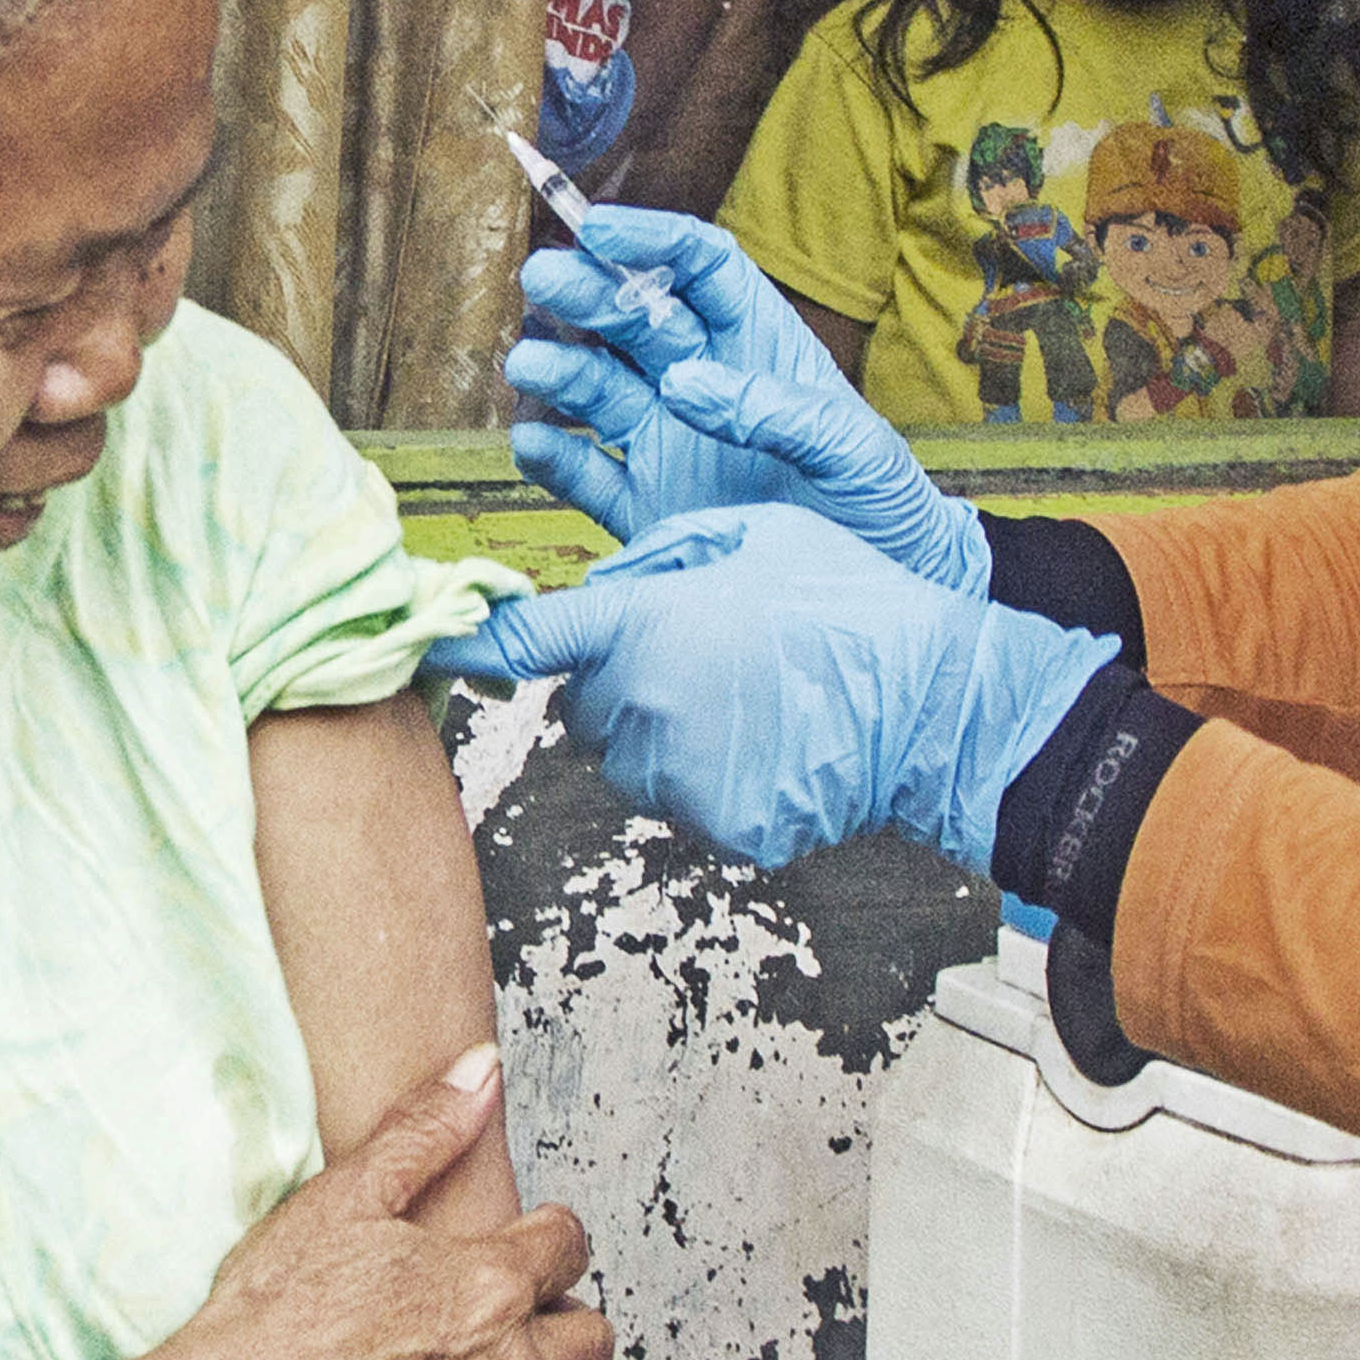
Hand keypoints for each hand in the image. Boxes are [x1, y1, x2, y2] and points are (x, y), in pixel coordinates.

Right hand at [166, 1049, 624, 1359]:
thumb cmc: (271, 1314)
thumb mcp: (343, 1199)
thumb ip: (425, 1130)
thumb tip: (485, 1065)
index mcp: (488, 1284)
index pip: (572, 1245)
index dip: (548, 1238)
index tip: (522, 1247)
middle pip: (593, 1335)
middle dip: (564, 1319)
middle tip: (519, 1323)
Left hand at [422, 506, 1112, 872]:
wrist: (933, 701)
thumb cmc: (849, 602)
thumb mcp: (753, 533)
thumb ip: (659, 557)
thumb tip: (602, 591)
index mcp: (643, 624)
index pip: (526, 642)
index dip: (466, 644)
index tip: (426, 646)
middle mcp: (643, 706)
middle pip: (587, 703)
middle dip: (623, 680)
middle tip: (707, 653)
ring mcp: (678, 776)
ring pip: (632, 756)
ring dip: (665, 731)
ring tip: (752, 699)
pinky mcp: (716, 825)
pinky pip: (685, 799)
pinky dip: (715, 778)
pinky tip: (776, 745)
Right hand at [505, 206, 990, 593]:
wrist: (873, 605)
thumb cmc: (882, 511)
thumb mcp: (853, 451)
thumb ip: (775, 409)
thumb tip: (682, 380)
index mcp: (760, 349)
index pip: (699, 270)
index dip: (650, 241)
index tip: (597, 228)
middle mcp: (704, 386)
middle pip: (636, 318)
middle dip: (589, 292)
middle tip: (543, 277)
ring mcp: (669, 444)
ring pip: (599, 388)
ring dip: (561, 370)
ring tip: (529, 364)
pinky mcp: (646, 509)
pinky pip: (588, 475)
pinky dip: (554, 458)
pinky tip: (533, 443)